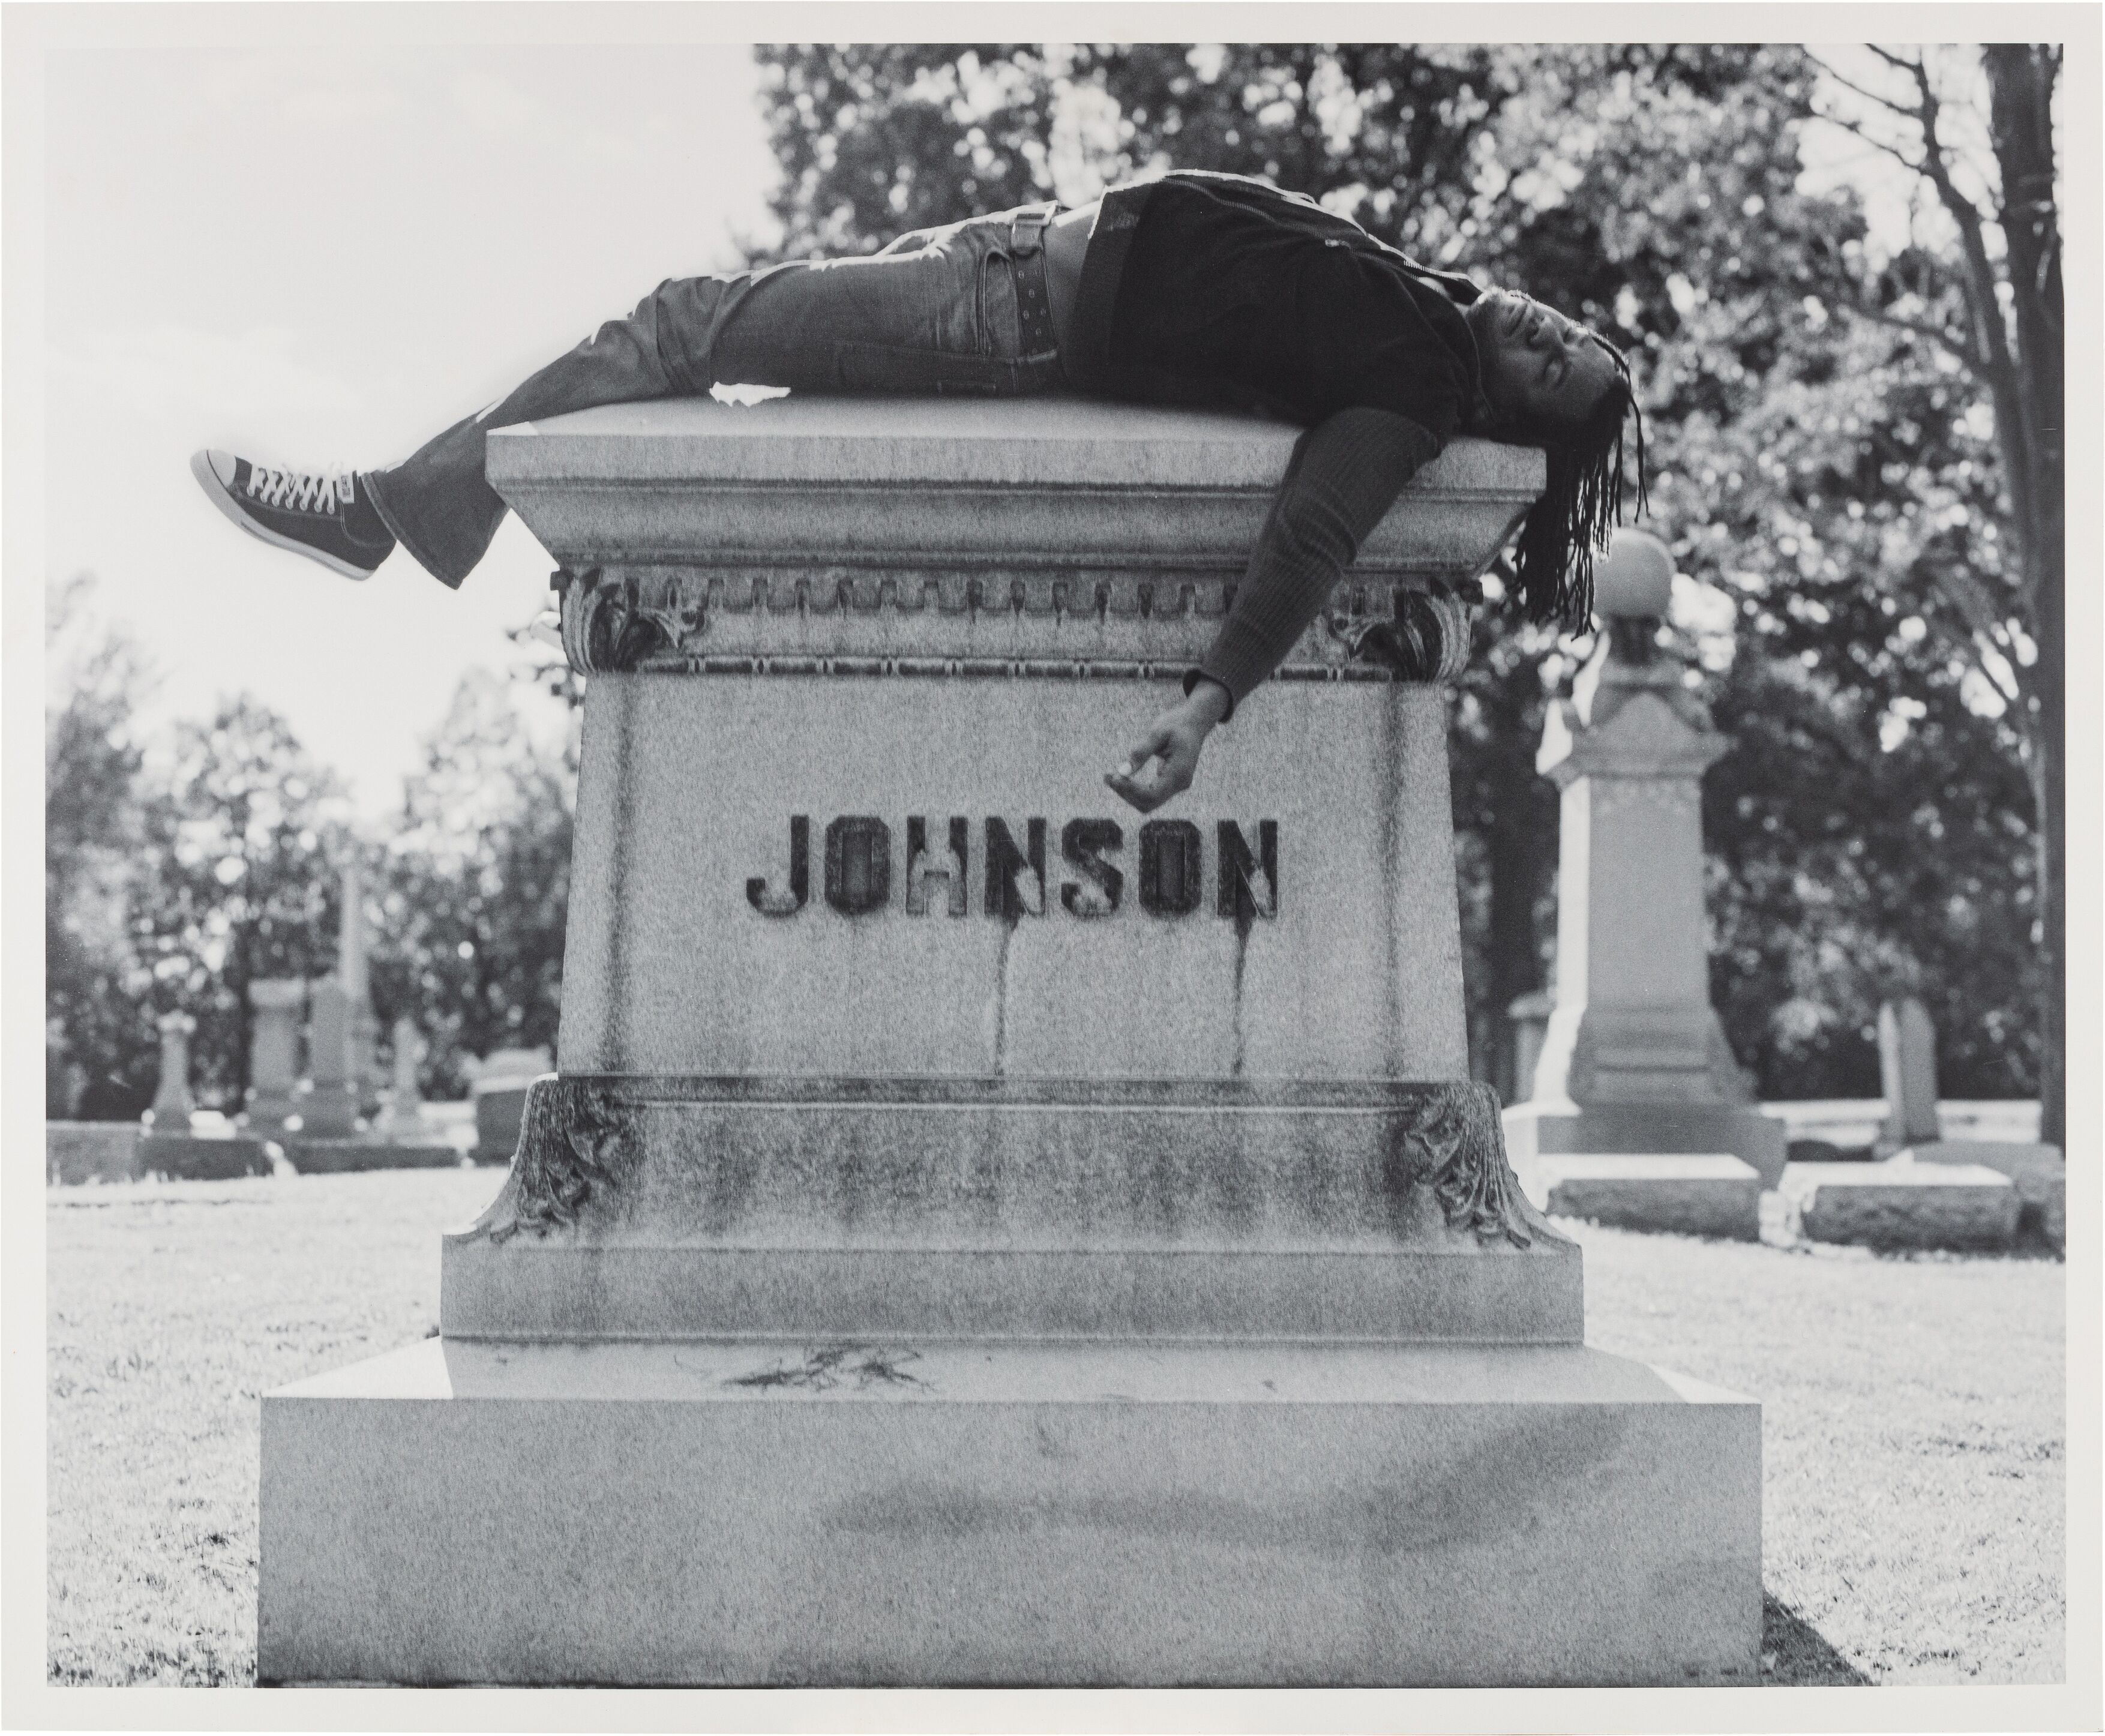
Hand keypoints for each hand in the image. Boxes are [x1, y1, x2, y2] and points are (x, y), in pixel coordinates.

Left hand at [1103, 680, 1230, 812]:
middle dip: (1126, 793)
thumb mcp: (1158, 732)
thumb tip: (1123, 771)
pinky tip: (1120, 778)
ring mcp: (1176, 786)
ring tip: (1109, 777)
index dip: (1130, 790)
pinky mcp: (1170, 784)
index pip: (1152, 794)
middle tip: (1107, 777)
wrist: (1194, 723)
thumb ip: (1141, 751)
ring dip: (1127, 793)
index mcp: (1179, 772)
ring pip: (1148, 802)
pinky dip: (1134, 789)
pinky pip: (1150, 794)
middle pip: (1148, 803)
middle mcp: (1180, 784)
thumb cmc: (1177, 724)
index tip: (1113, 777)